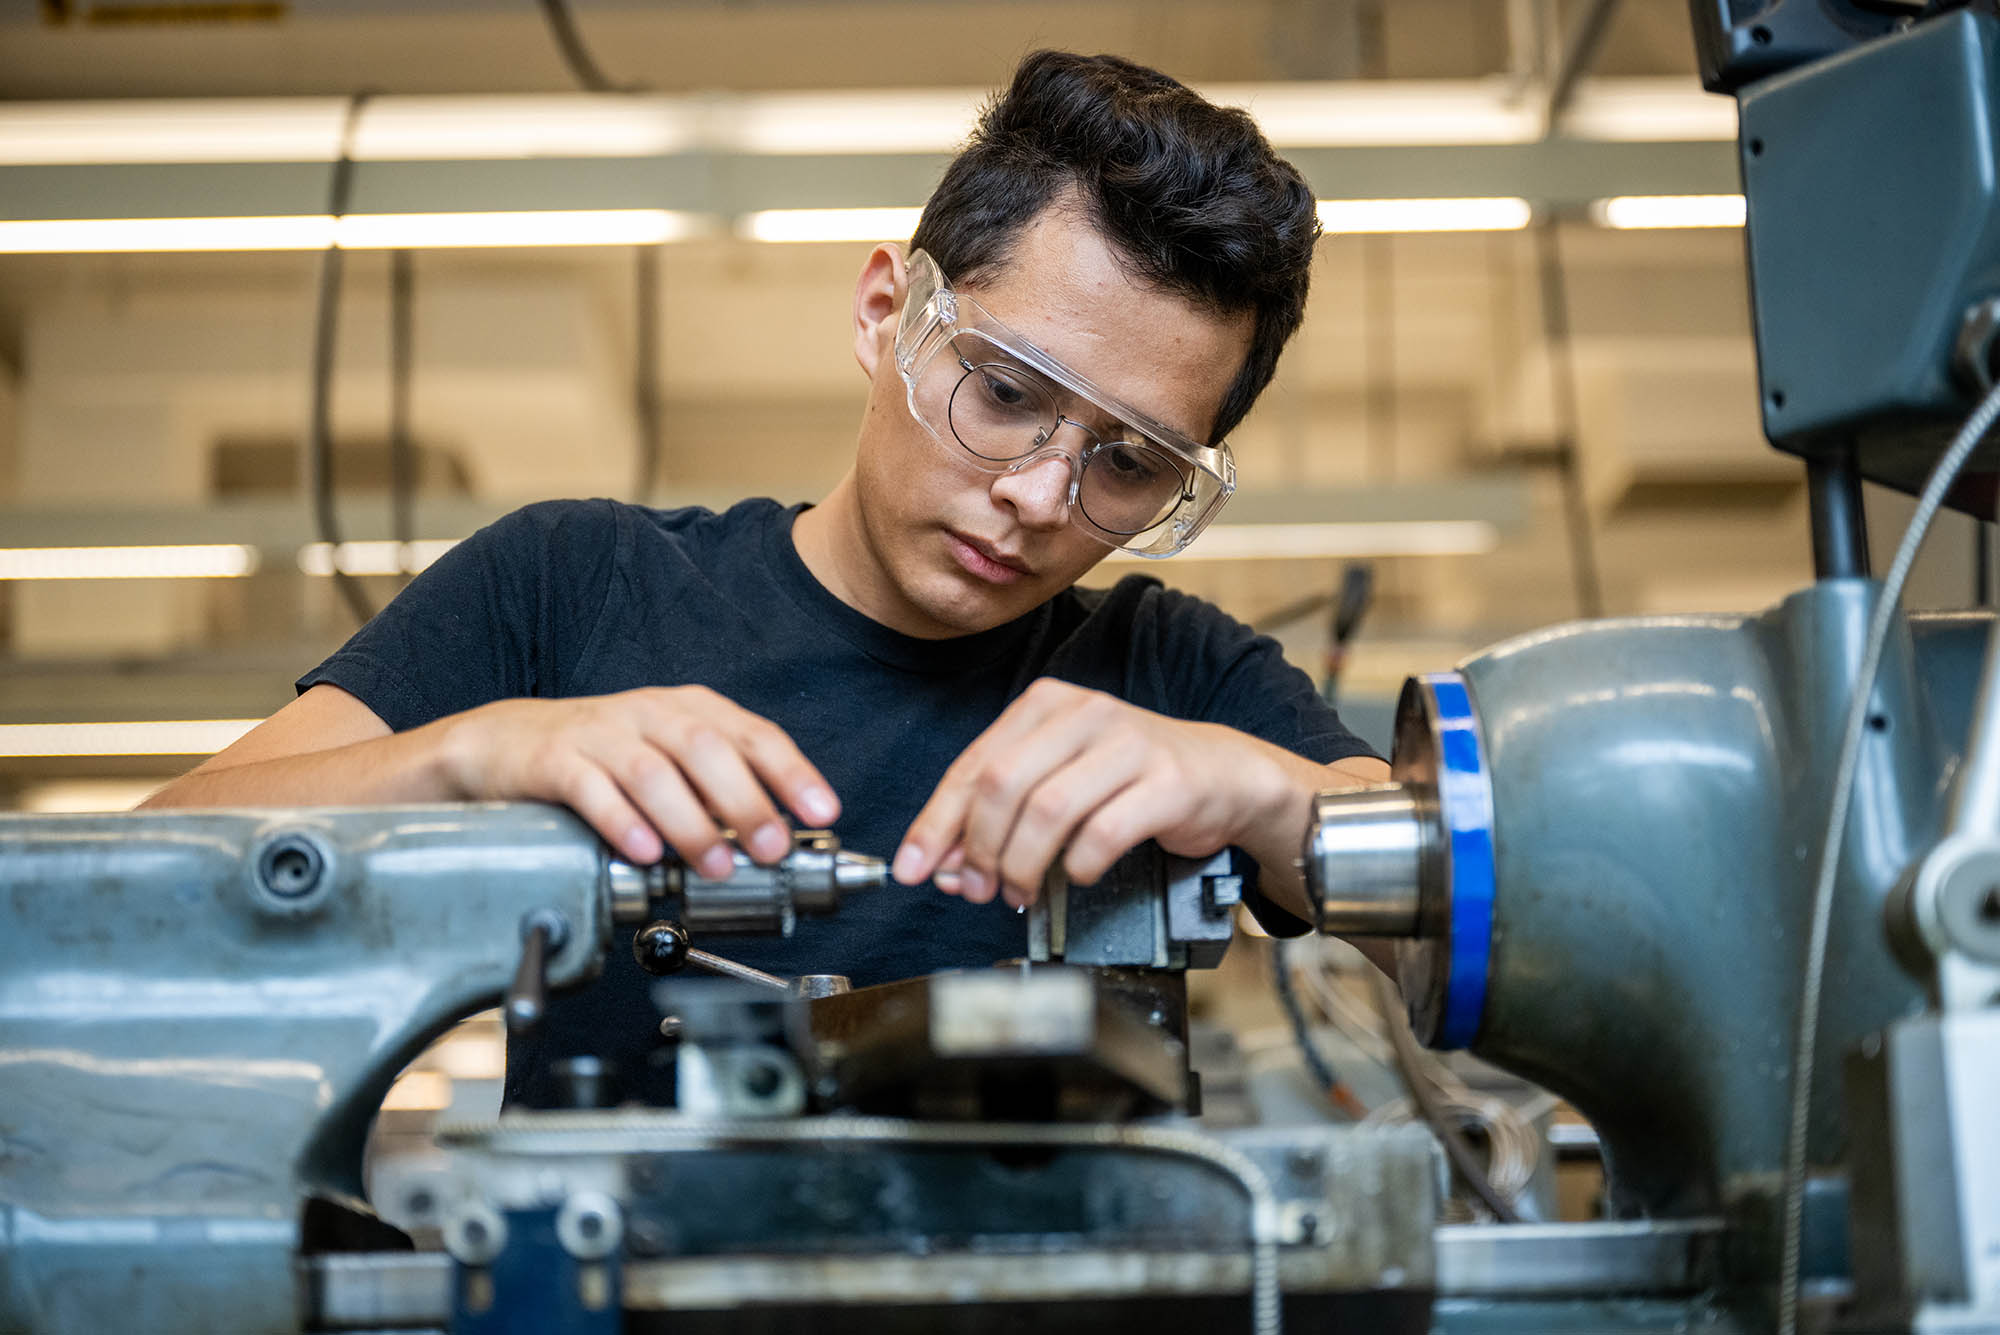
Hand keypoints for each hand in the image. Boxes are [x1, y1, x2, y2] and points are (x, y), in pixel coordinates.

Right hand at [436, 687, 838, 874]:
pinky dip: (621, 821)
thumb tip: (772, 842)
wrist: (503, 744)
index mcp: (688, 711)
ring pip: (653, 771)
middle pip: (707, 749)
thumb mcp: (668, 762)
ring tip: (713, 864)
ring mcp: (600, 733)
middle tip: (771, 849)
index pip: (752, 734)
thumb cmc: (602, 758)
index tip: (821, 810)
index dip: (791, 771)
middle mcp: (649, 714)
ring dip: (689, 821)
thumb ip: (715, 795)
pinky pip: (591, 787)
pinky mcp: (554, 759)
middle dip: (746, 801)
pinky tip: (642, 851)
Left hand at [890, 678, 1300, 907]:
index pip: (972, 766)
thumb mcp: (1058, 780)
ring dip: (1023, 864)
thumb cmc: (1129, 780)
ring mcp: (1128, 744)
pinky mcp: (1165, 782)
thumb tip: (948, 866)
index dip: (936, 823)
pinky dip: (1078, 865)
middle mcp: (1084, 713)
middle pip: (1002, 785)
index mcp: (1046, 705)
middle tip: (978, 888)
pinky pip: (1103, 832)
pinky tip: (1077, 875)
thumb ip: (1000, 815)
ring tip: (1020, 891)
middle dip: (979, 848)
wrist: (1222, 775)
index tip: (913, 868)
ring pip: (1047, 810)